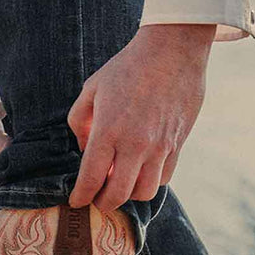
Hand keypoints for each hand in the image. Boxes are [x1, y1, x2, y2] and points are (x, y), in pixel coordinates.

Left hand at [67, 24, 215, 212]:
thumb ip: (79, 121)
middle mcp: (134, 144)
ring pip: (144, 192)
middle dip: (103, 204)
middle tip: (97, 200)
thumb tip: (83, 147)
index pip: (90, 178)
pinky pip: (164, 178)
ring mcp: (159, 147)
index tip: (76, 202)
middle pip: (118, 195)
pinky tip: (141, 171)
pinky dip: (150, 181)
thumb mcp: (92, 88)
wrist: (173, 51)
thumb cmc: (128, 67)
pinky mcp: (177, 144)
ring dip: (129, 195)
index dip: (81, 196)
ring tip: (120, 185)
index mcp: (108, 131)